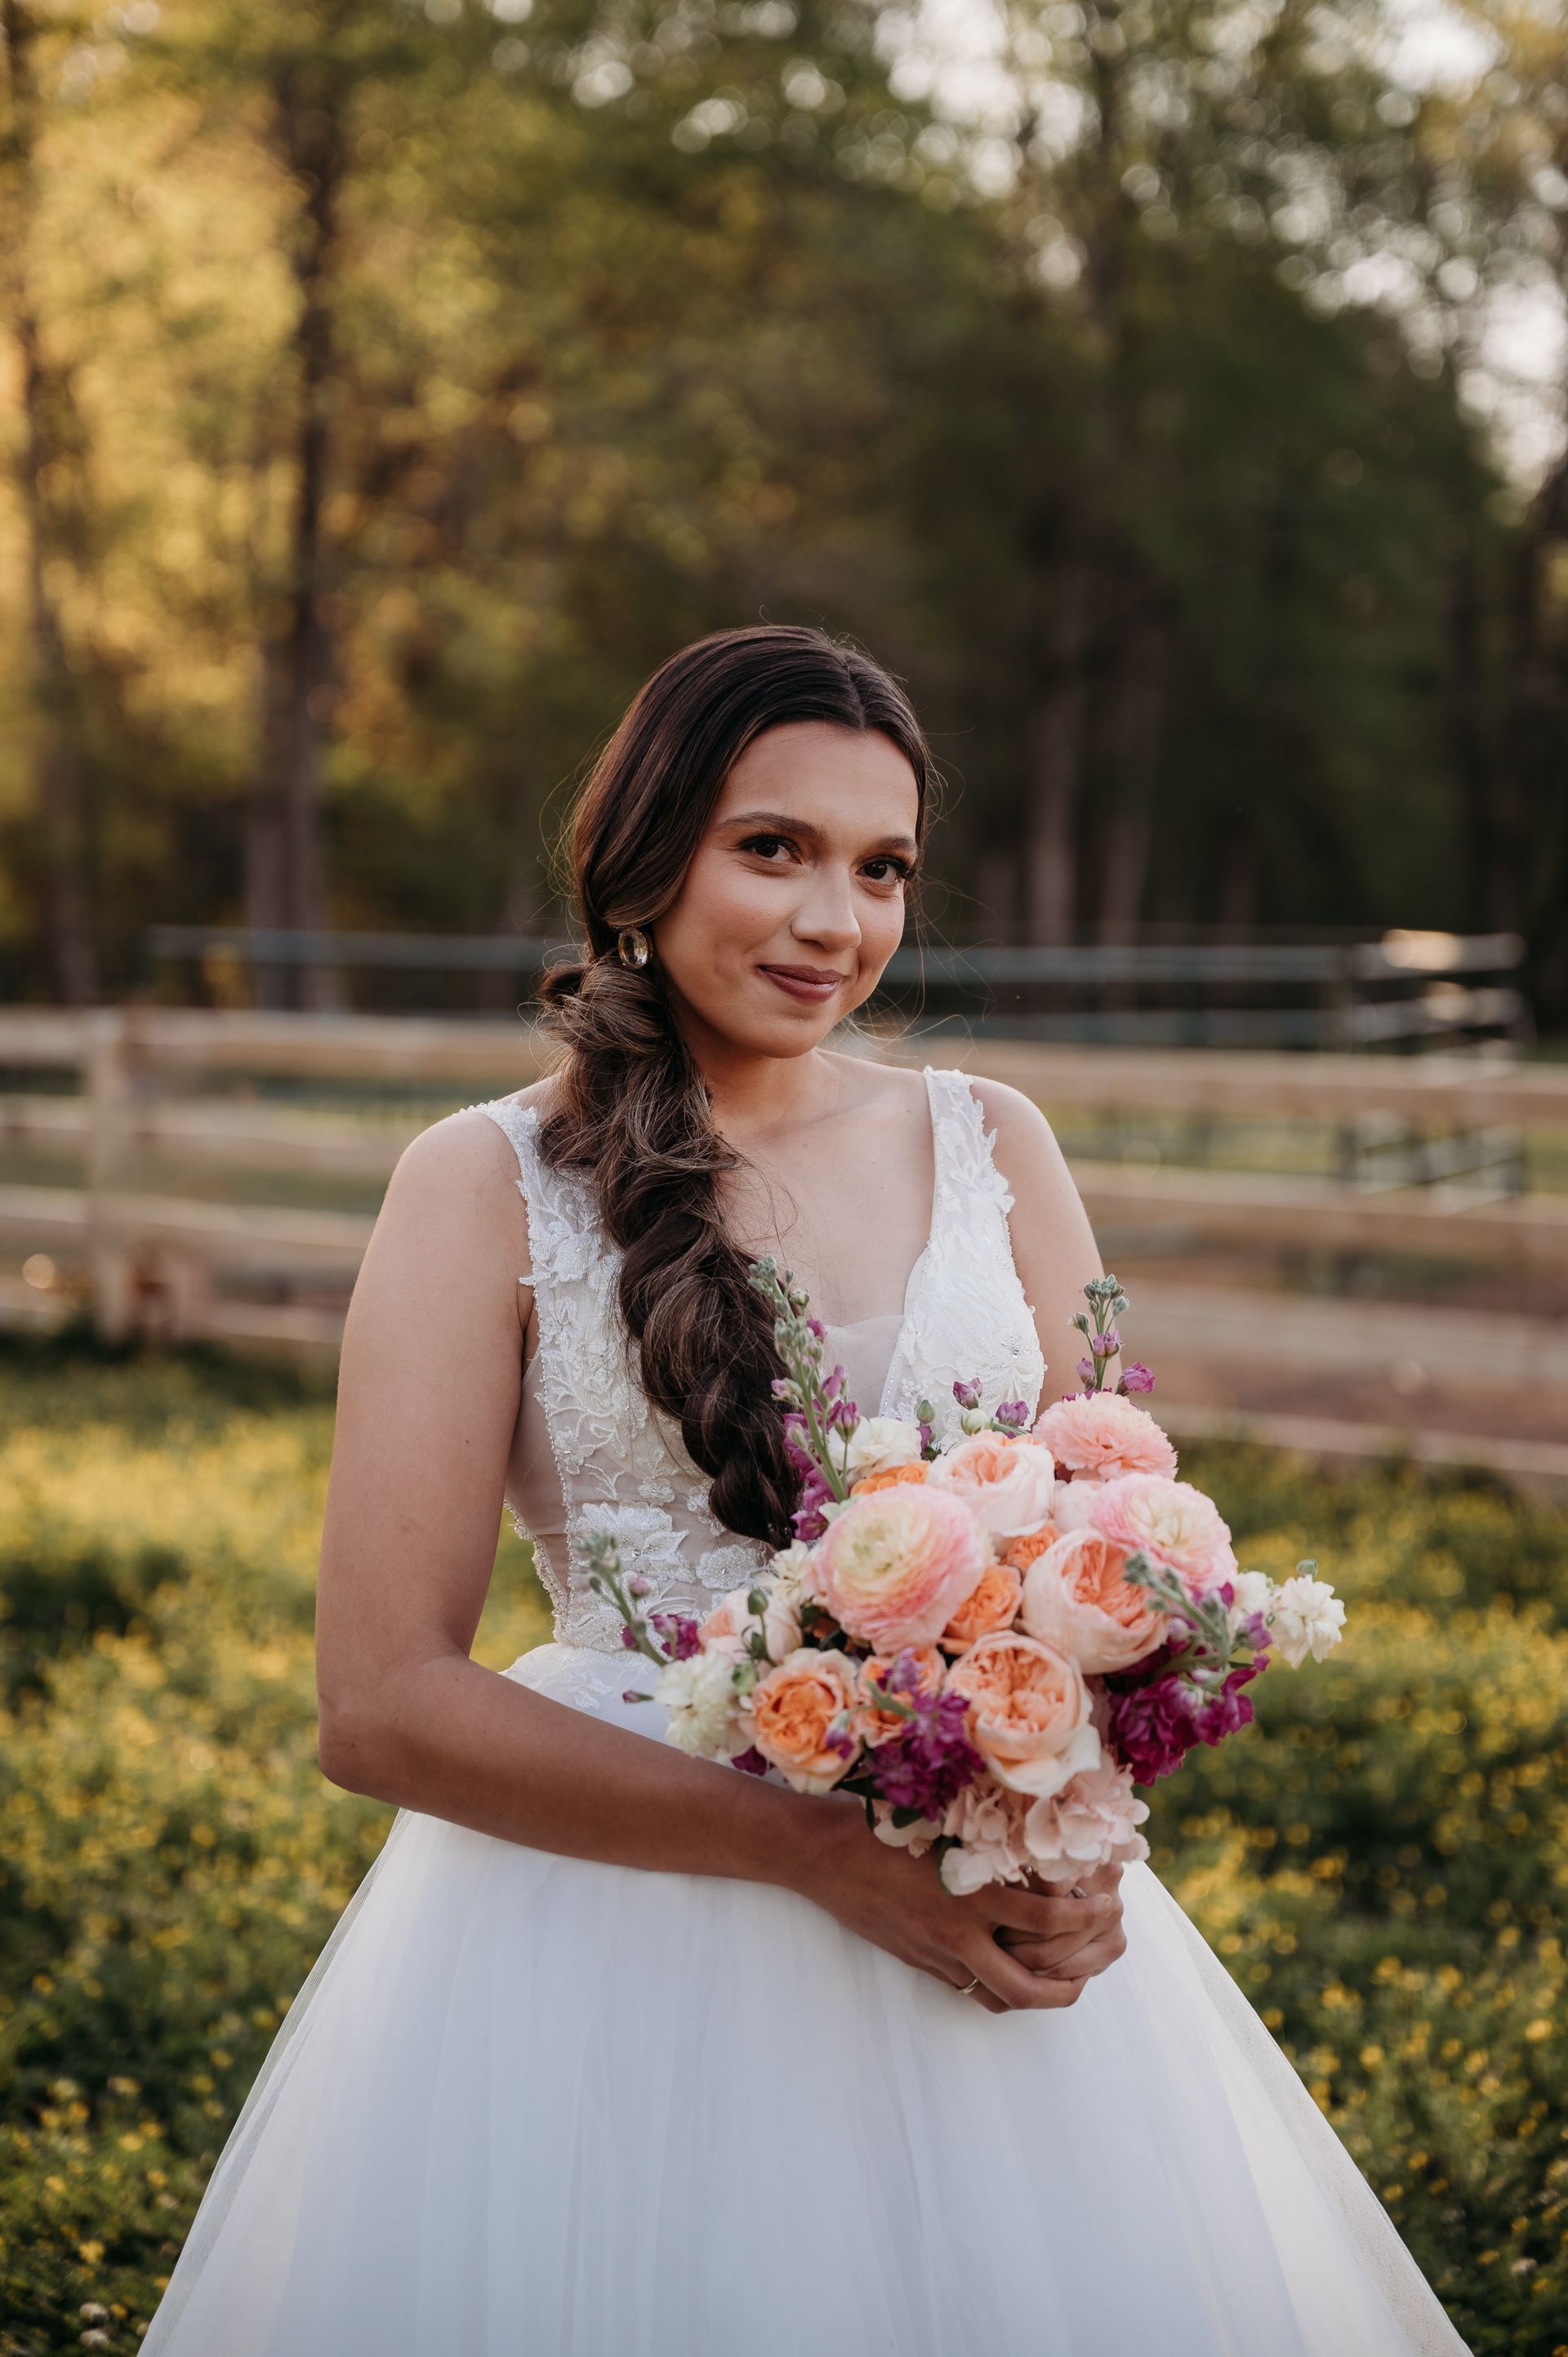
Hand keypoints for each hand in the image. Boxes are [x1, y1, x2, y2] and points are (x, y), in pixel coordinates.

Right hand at [789, 1801, 1117, 2012]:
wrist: (824, 1856)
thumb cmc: (883, 1825)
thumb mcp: (943, 1821)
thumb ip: (989, 1836)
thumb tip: (1045, 1830)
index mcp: (970, 1891)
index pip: (1046, 1918)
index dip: (1086, 1917)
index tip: (1109, 1903)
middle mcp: (957, 1932)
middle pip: (1027, 1985)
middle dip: (1071, 1984)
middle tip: (1098, 1964)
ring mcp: (937, 1955)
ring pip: (999, 1997)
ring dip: (1037, 1994)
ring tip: (1066, 1980)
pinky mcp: (921, 1963)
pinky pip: (969, 1989)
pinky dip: (999, 1987)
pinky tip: (1015, 1969)